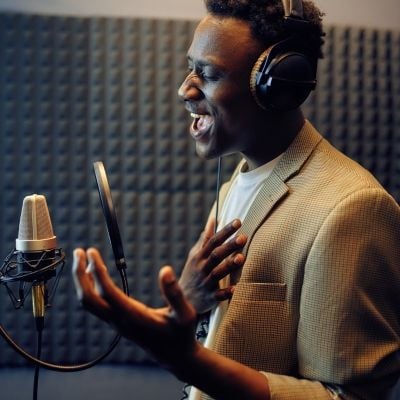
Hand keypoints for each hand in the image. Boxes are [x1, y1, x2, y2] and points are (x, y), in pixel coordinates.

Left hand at [72, 248, 196, 371]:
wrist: (174, 356)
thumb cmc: (181, 335)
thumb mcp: (185, 315)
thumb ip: (175, 293)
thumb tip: (166, 270)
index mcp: (133, 317)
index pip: (106, 292)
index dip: (97, 271)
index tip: (92, 252)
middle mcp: (120, 320)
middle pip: (87, 299)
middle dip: (79, 275)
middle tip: (78, 251)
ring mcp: (116, 322)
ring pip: (89, 302)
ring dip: (82, 280)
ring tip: (84, 257)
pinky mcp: (117, 321)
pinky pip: (96, 304)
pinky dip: (91, 286)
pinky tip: (97, 273)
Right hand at [179, 219, 246, 313]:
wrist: (182, 301)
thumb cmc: (193, 273)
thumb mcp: (195, 255)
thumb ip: (205, 238)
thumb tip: (213, 219)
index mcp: (199, 256)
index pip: (213, 241)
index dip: (225, 231)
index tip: (238, 222)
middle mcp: (202, 268)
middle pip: (216, 255)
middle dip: (229, 246)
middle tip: (243, 237)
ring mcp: (205, 283)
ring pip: (217, 273)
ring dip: (229, 266)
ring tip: (242, 258)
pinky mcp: (209, 298)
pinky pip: (218, 296)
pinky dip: (226, 293)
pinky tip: (236, 288)